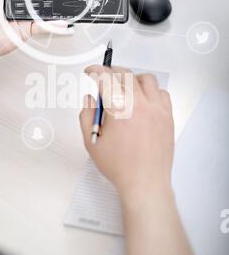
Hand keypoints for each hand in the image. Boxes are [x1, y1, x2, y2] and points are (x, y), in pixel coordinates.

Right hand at [80, 66, 174, 209]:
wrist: (145, 182)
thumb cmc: (119, 166)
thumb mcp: (91, 141)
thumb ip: (86, 115)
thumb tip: (90, 98)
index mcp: (119, 110)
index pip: (105, 78)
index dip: (95, 71)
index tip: (90, 72)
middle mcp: (140, 105)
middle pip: (125, 74)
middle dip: (111, 71)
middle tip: (103, 78)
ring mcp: (157, 109)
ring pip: (146, 80)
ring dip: (132, 79)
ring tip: (123, 89)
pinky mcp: (168, 117)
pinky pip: (161, 93)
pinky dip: (150, 91)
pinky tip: (142, 100)